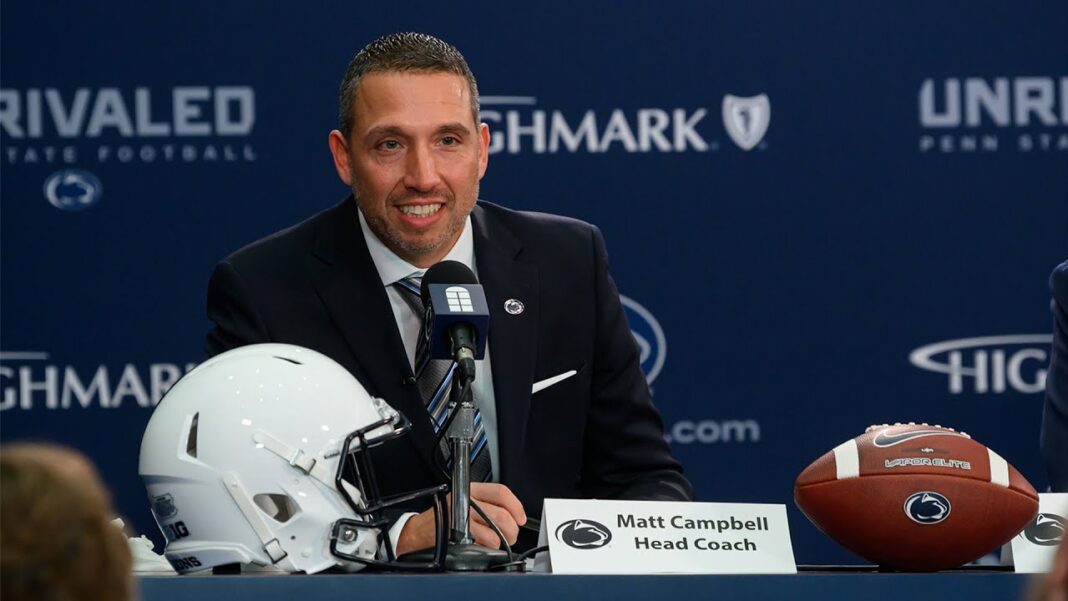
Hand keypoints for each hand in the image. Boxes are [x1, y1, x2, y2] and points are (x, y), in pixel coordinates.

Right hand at [395, 483, 525, 554]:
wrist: (419, 531)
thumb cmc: (443, 517)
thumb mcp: (463, 501)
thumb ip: (486, 504)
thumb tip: (512, 516)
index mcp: (471, 489)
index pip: (501, 492)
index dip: (516, 506)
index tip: (521, 518)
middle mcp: (466, 499)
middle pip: (502, 514)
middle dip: (512, 529)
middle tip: (511, 535)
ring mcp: (462, 516)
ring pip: (495, 530)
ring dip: (502, 541)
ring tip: (499, 543)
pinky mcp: (458, 532)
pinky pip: (483, 542)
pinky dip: (489, 548)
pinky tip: (484, 547)